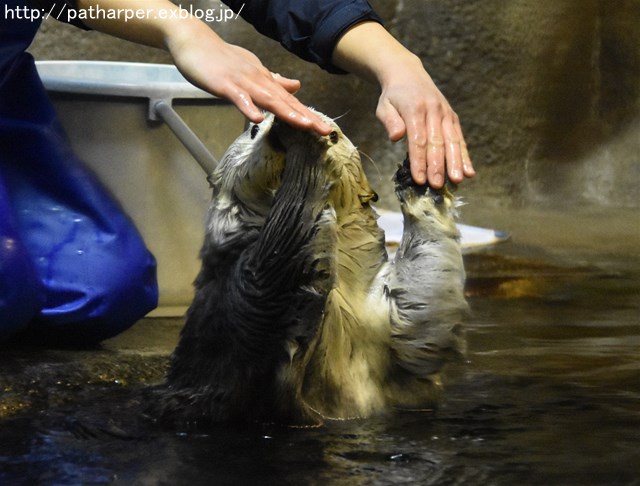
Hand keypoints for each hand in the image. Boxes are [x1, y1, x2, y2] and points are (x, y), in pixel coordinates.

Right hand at [166, 20, 331, 134]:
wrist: (195, 41)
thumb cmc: (222, 59)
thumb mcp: (252, 70)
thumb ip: (273, 81)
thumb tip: (296, 86)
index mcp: (265, 80)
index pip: (290, 101)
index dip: (308, 114)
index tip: (325, 129)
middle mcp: (259, 81)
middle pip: (286, 102)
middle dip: (306, 117)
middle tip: (325, 131)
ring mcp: (242, 82)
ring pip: (268, 99)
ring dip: (286, 112)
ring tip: (304, 125)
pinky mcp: (225, 85)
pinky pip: (239, 98)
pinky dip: (248, 108)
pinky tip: (258, 119)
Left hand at [376, 55, 474, 186]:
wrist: (409, 74)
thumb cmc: (393, 96)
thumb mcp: (384, 106)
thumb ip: (389, 120)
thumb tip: (396, 137)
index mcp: (415, 109)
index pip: (418, 139)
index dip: (419, 161)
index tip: (420, 179)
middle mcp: (434, 111)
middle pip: (437, 142)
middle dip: (438, 165)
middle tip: (438, 185)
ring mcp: (445, 114)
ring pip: (452, 141)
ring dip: (455, 162)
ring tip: (457, 181)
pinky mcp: (452, 117)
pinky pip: (460, 138)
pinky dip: (464, 155)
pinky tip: (469, 172)